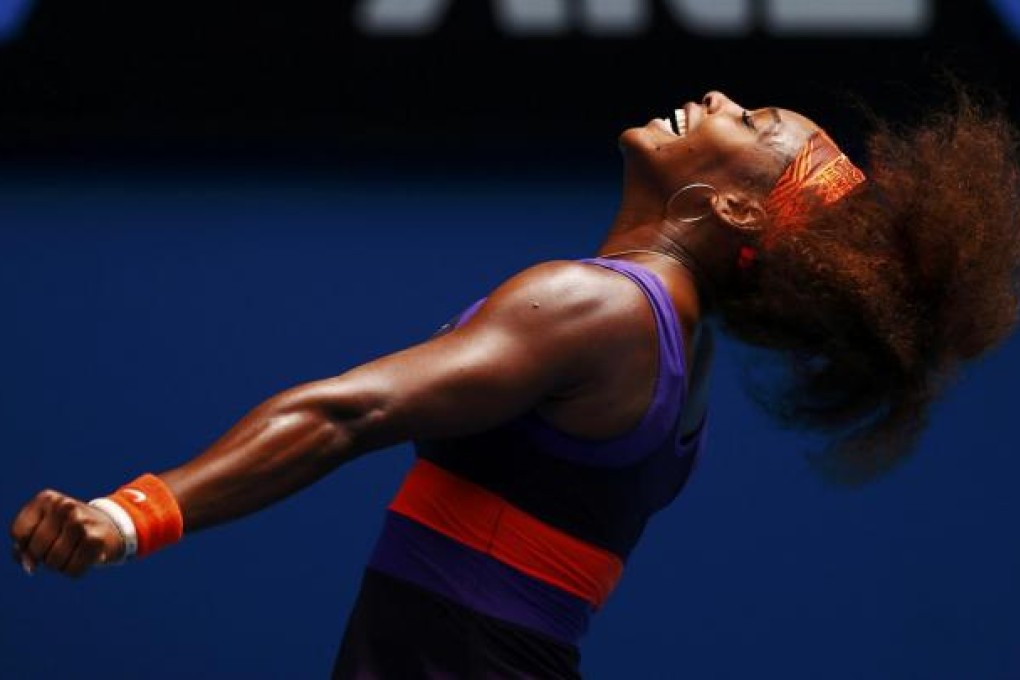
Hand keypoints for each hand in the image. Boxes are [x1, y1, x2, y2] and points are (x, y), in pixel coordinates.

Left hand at [10, 490, 125, 576]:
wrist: (113, 525)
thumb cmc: (68, 530)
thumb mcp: (43, 528)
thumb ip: (24, 547)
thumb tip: (30, 567)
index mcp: (47, 499)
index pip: (20, 533)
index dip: (26, 546)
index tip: (41, 541)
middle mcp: (64, 506)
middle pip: (36, 549)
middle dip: (43, 556)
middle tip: (58, 547)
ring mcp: (80, 522)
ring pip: (53, 562)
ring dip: (59, 565)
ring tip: (72, 552)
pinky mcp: (94, 540)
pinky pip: (72, 570)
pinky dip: (75, 570)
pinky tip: (85, 558)